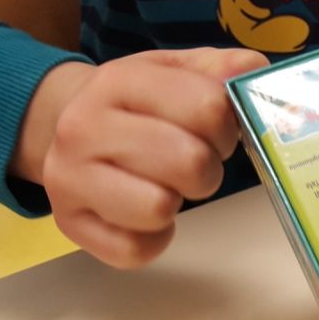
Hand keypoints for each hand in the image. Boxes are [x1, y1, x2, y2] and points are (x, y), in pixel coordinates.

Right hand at [11, 48, 268, 267]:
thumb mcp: (175, 72)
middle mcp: (84, 127)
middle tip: (195, 162)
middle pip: (190, 162)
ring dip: (177, 201)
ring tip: (165, 184)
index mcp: (119, 81)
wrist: (65, 126)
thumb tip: (253, 73)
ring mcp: (70, 178)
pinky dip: (154, 239)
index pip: (208, 108)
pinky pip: (136, 250)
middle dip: (208, 168)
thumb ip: (222, 69)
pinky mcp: (69, 224)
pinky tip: (144, 215)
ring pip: (159, 208)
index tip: (215, 130)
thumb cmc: (136, 104)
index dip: (227, 126)